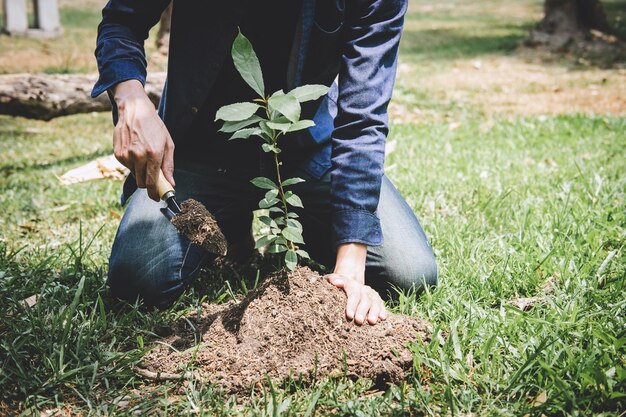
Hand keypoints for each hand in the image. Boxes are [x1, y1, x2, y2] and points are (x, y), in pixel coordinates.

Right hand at [111, 79, 174, 200]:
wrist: (134, 110)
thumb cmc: (154, 126)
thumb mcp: (168, 144)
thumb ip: (168, 165)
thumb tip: (171, 183)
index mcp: (153, 154)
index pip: (152, 182)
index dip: (154, 193)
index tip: (157, 197)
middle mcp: (138, 156)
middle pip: (141, 183)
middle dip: (148, 183)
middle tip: (154, 178)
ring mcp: (126, 155)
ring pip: (134, 175)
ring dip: (140, 172)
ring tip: (145, 156)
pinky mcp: (117, 154)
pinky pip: (127, 167)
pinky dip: (132, 164)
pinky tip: (136, 151)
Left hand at [326, 243, 387, 324]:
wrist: (347, 281)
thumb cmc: (334, 284)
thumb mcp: (329, 279)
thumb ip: (332, 280)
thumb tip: (337, 283)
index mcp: (350, 284)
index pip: (353, 293)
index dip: (352, 304)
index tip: (349, 315)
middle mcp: (362, 288)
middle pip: (364, 299)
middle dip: (362, 311)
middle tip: (359, 321)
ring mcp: (370, 293)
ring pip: (374, 301)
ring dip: (374, 311)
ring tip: (372, 322)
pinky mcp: (375, 298)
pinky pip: (380, 303)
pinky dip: (382, 310)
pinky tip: (383, 318)